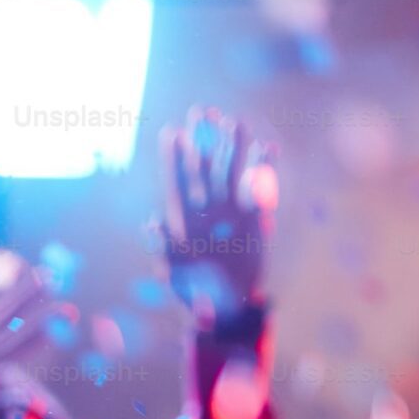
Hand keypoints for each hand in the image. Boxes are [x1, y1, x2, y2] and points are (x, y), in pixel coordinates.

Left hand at [155, 105, 276, 320]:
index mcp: (182, 217)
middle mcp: (206, 207)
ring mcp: (230, 209)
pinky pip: (258, 188)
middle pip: (204, 166)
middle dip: (203, 140)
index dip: (174, 157)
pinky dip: (263, 169)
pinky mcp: (254, 217)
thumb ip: (164, 246)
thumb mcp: (174, 270)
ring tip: (234, 122)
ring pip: (230, 171)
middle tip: (201, 111)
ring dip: (232, 147)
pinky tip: (266, 147)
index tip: (172, 132)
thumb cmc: (192, 292)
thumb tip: (152, 223)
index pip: (177, 180)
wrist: (225, 306)